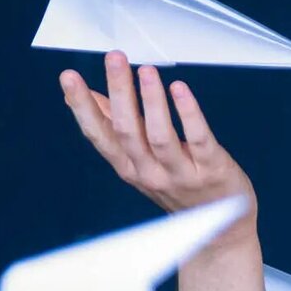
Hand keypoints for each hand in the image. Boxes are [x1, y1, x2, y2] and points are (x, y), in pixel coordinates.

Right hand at [60, 51, 258, 241]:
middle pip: (127, 131)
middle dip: (119, 92)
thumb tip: (87, 100)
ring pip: (159, 136)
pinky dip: (188, 113)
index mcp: (131, 169)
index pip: (99, 135)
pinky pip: (198, 139)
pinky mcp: (211, 170)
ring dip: (151, 101)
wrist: (221, 232)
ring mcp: (181, 174)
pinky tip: (179, 90)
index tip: (69, 78)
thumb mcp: (144, 164)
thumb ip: (118, 130)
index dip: (82, 107)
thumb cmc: (182, 191)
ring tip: (145, 71)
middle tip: (114, 59)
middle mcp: (150, 173)